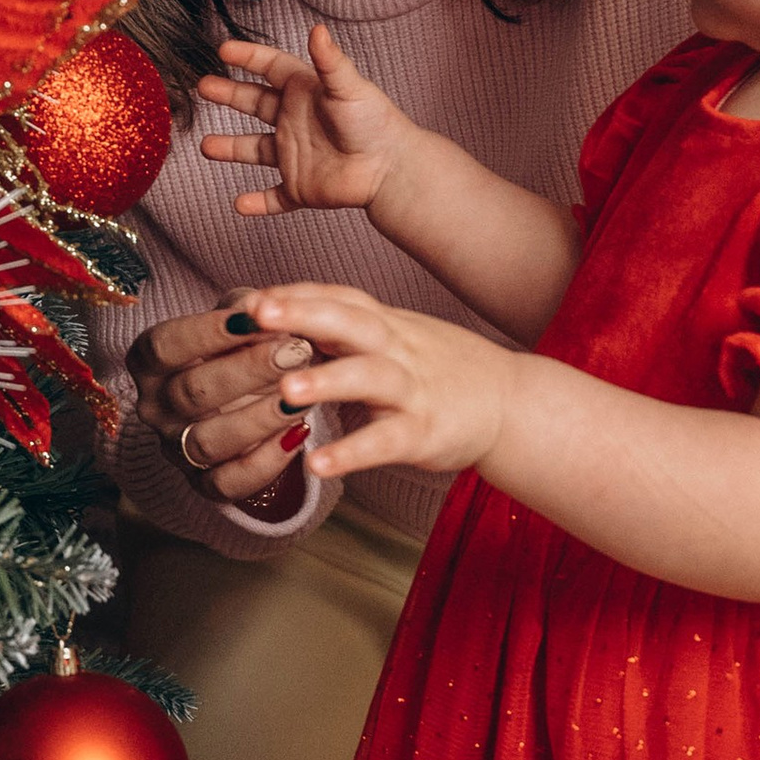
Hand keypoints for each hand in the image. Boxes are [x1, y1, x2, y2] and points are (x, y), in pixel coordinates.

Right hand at [126, 303, 319, 508]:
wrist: (243, 402)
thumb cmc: (237, 351)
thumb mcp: (238, 322)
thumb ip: (245, 310)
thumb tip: (258, 305)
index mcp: (149, 364)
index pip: (164, 346)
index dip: (207, 332)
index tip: (254, 318)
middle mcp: (154, 408)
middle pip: (191, 392)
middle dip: (247, 371)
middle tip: (295, 352)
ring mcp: (175, 449)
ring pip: (207, 441)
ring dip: (258, 418)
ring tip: (301, 397)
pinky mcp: (202, 484)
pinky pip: (228, 482)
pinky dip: (266, 462)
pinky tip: (299, 434)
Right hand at [196, 24, 419, 219]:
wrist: (392, 168)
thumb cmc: (375, 122)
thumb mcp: (348, 87)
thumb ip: (330, 61)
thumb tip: (317, 29)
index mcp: (305, 92)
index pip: (270, 67)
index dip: (248, 56)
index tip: (223, 50)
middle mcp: (295, 121)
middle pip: (254, 104)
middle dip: (228, 95)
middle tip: (204, 87)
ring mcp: (295, 155)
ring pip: (254, 150)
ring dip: (230, 149)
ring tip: (206, 147)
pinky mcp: (301, 187)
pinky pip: (274, 197)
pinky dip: (257, 203)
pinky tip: (239, 205)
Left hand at [242, 281, 510, 483]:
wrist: (510, 403)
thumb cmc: (440, 369)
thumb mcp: (394, 337)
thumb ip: (344, 326)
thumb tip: (280, 312)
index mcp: (385, 324)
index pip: (336, 298)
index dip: (294, 294)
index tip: (248, 296)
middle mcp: (397, 348)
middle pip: (350, 321)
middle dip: (303, 314)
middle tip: (257, 314)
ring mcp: (413, 389)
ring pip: (368, 376)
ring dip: (327, 381)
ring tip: (285, 391)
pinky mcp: (424, 432)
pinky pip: (385, 441)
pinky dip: (351, 452)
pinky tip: (316, 464)